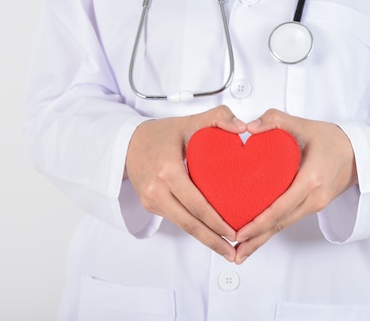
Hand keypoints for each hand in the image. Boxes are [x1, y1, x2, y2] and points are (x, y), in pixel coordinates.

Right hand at [125, 105, 245, 261]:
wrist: (128, 142)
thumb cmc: (161, 133)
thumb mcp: (190, 121)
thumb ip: (218, 118)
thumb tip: (242, 128)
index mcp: (168, 170)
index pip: (196, 203)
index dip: (216, 221)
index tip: (234, 231)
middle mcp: (156, 189)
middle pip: (189, 222)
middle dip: (213, 240)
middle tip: (234, 251)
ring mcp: (150, 199)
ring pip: (181, 225)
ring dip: (204, 239)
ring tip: (225, 249)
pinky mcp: (149, 205)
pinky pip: (175, 219)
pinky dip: (193, 227)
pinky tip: (209, 233)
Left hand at [234, 109, 357, 263]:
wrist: (359, 151)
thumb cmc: (332, 138)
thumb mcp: (304, 124)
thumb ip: (275, 120)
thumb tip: (249, 128)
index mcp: (310, 179)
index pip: (281, 207)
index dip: (259, 222)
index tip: (240, 231)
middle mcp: (315, 197)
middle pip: (281, 223)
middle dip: (257, 239)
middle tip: (234, 252)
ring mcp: (316, 204)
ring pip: (285, 225)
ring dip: (263, 239)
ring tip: (241, 251)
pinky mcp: (315, 206)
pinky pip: (290, 220)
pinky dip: (273, 229)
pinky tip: (259, 237)